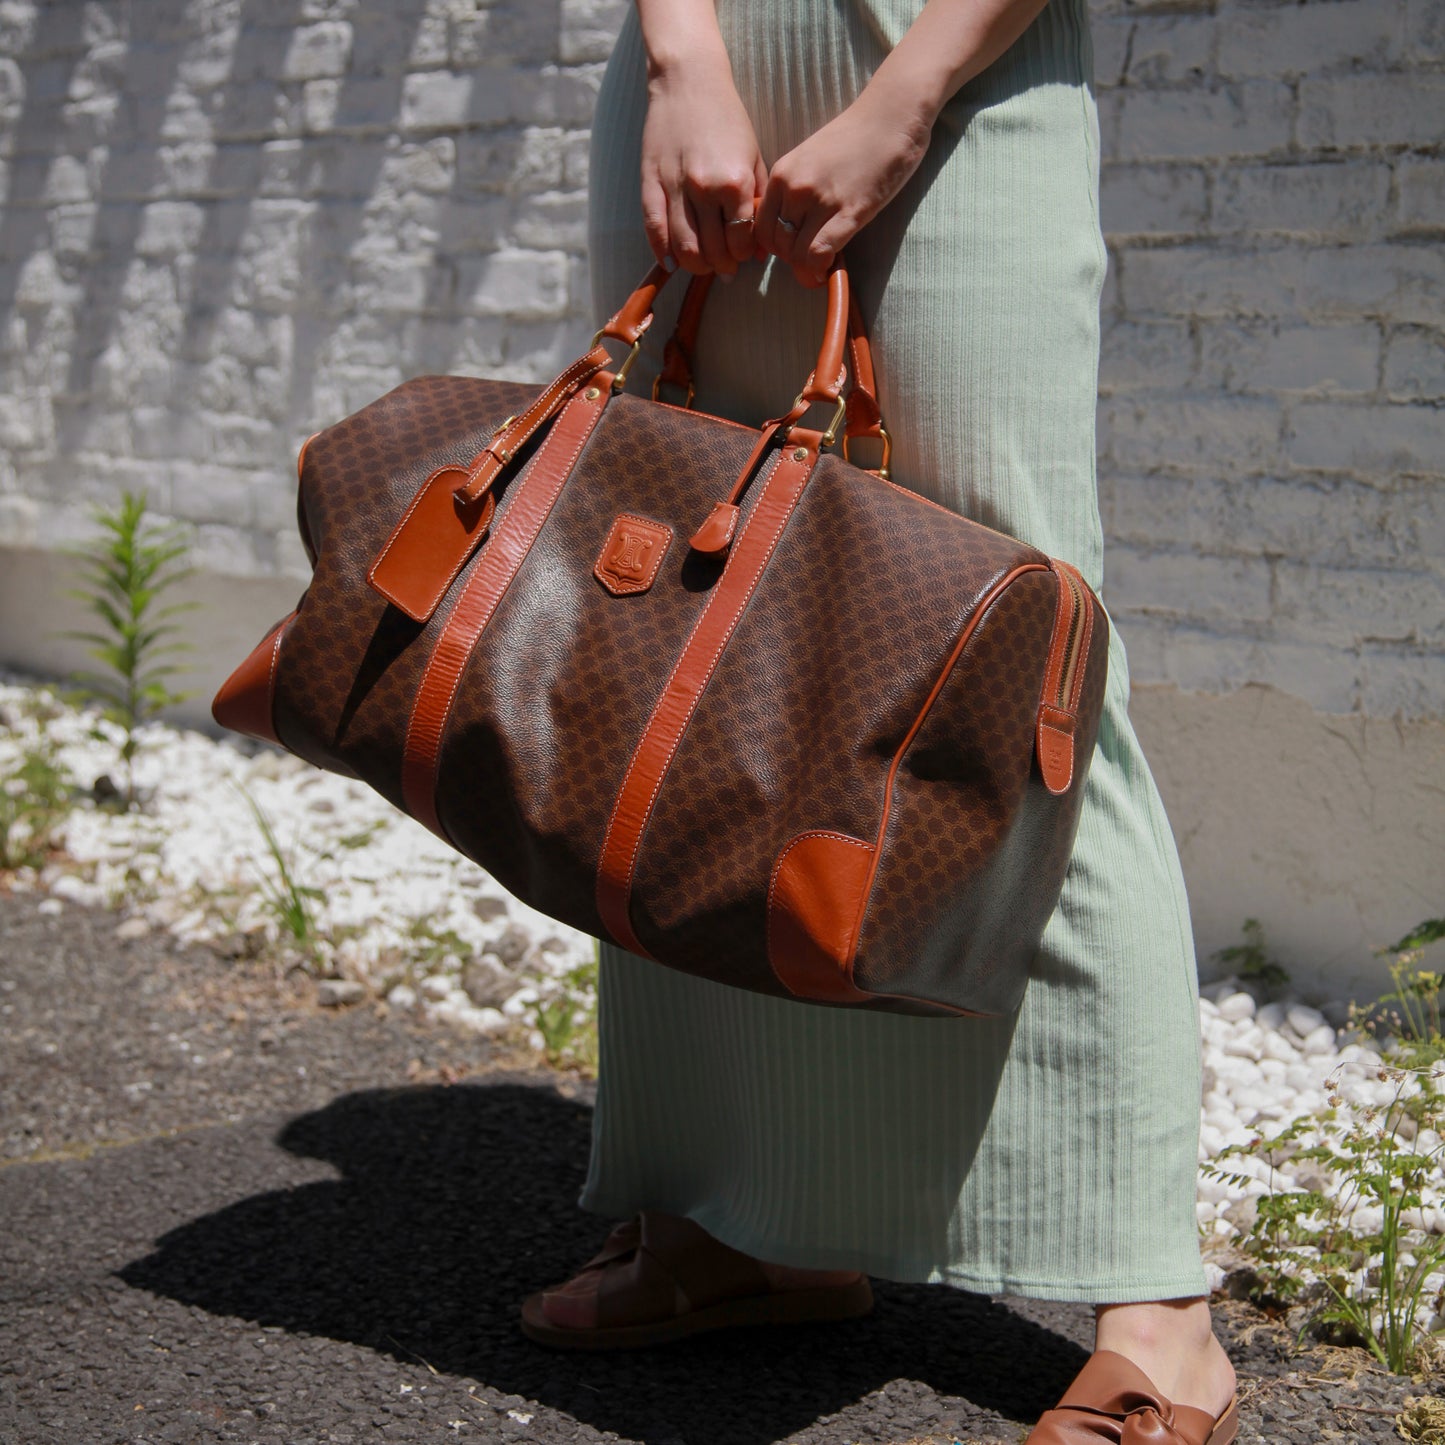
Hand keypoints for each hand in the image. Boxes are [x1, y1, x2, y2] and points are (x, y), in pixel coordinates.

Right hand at [640, 60, 768, 277]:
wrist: (688, 81)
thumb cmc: (727, 119)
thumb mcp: (753, 158)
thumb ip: (758, 203)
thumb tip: (758, 249)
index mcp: (735, 182)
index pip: (739, 241)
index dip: (743, 255)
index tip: (743, 254)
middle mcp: (705, 188)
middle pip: (712, 251)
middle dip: (721, 266)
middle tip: (725, 267)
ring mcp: (675, 187)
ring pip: (684, 248)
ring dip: (695, 266)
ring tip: (703, 265)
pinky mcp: (650, 183)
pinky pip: (654, 230)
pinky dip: (663, 253)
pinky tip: (672, 263)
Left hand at [757, 87, 933, 286]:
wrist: (890, 116)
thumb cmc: (854, 138)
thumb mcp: (809, 161)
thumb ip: (794, 191)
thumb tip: (789, 229)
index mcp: (782, 174)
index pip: (761, 228)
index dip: (775, 247)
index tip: (794, 248)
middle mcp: (795, 187)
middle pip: (778, 245)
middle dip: (792, 260)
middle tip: (811, 258)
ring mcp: (821, 199)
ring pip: (797, 254)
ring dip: (807, 267)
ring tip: (822, 264)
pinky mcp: (849, 211)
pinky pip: (819, 252)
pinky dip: (820, 268)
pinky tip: (829, 268)